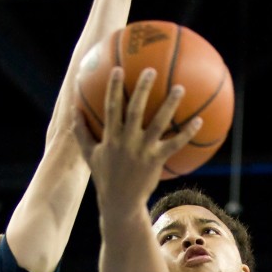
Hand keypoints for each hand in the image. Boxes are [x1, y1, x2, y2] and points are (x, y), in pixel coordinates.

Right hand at [74, 66, 201, 205]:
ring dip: (169, 104)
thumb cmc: (105, 177)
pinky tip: (198, 121)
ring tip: (180, 88)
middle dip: (142, 88)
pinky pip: (174, 143)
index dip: (114, 87)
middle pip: (135, 109)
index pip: (111, 107)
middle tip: (151, 70)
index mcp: (111, 137)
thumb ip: (81, 132)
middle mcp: (127, 141)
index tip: (119, 69)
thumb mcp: (89, 155)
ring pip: (158, 123)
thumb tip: (73, 111)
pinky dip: (187, 132)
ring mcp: (143, 150)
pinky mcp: (156, 160)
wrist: (120, 203)